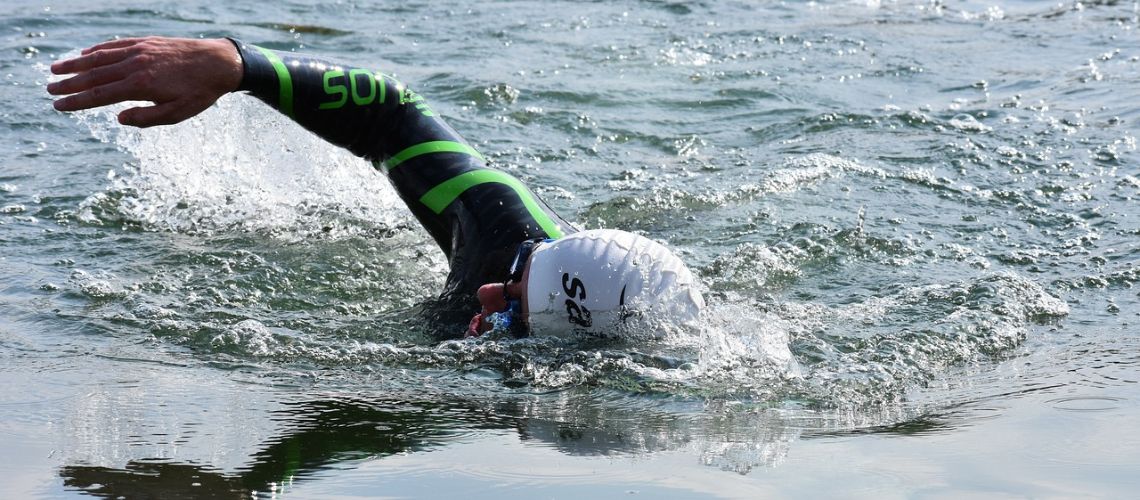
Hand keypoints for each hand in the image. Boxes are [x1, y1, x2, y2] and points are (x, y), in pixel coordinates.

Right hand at [47, 37, 242, 126]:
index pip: (99, 95)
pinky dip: (98, 50)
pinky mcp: (146, 42)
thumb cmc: (200, 92)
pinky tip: (86, 55)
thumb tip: (118, 118)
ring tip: (56, 69)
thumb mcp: (177, 114)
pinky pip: (115, 45)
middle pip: (94, 75)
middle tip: (49, 89)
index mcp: (140, 86)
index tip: (58, 106)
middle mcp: (135, 65)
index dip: (76, 101)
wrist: (220, 62)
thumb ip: (146, 118)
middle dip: (69, 83)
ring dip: (76, 64)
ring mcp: (139, 50)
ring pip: (100, 57)